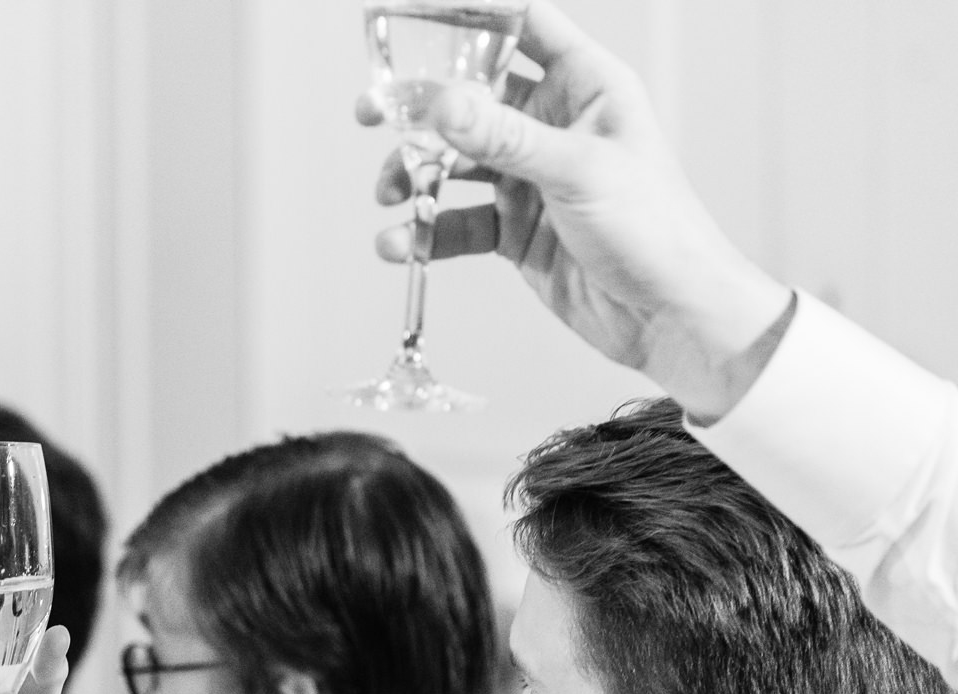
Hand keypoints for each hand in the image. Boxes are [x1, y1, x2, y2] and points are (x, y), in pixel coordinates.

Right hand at [362, 0, 792, 419]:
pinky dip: (425, 232)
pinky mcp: (515, 230)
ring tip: (390, 191)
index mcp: (587, 87)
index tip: (414, 20)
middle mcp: (554, 126)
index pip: (523, 27)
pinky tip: (401, 243)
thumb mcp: (576, 171)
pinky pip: (456, 222)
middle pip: (472, 98)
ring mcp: (531, 179)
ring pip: (454, 162)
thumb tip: (442, 102)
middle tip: (373, 113)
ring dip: (414, 173)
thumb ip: (504, 137)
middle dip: (419, 108)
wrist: (667, 316)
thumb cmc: (656, 230)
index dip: (470, 16)